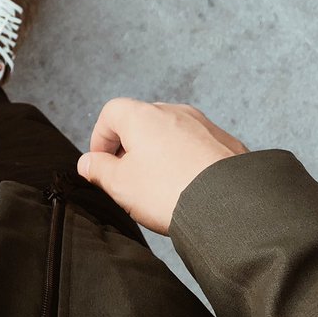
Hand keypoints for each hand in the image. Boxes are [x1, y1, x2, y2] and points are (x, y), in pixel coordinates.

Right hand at [76, 98, 248, 235]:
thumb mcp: (120, 184)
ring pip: (170, 135)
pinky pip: (196, 147)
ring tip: (159, 187)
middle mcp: (174, 112)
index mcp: (142, 115)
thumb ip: (98, 169)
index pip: (110, 113)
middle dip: (130, 148)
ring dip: (159, 155)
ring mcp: (203, 125)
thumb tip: (88, 162)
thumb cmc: (170, 191)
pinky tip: (187, 188)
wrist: (229, 205)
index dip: (100, 139)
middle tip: (128, 179)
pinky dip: (185, 161)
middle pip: (141, 122)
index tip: (101, 164)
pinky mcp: (225, 142)